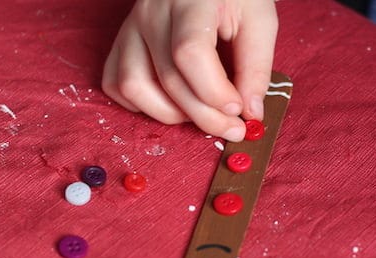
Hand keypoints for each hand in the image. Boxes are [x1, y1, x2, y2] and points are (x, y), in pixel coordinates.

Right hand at [102, 0, 277, 141]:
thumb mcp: (260, 20)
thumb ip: (256, 66)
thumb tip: (250, 112)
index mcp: (190, 0)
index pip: (190, 54)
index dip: (214, 92)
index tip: (239, 109)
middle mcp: (152, 12)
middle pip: (168, 79)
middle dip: (205, 116)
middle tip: (234, 128)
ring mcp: (132, 27)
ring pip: (133, 86)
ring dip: (170, 114)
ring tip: (200, 111)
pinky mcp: (123, 41)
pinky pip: (116, 84)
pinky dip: (142, 105)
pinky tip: (172, 103)